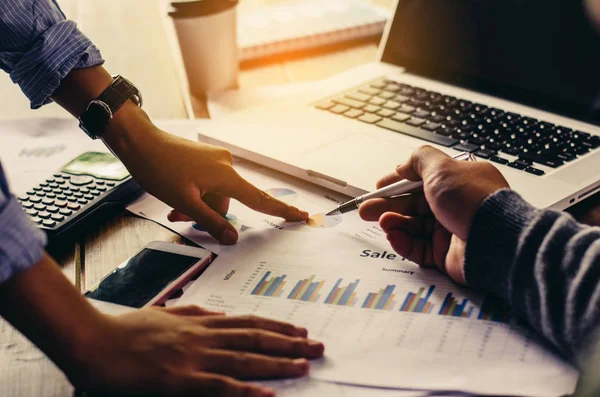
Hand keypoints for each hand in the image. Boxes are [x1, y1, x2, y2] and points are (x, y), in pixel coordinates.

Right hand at [71, 306, 323, 395]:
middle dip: (289, 343)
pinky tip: (268, 394)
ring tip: (304, 366)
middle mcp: (204, 335)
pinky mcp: (181, 379)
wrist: (95, 341)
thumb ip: (193, 312)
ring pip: (245, 359)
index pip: (248, 322)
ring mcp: (194, 356)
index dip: (277, 326)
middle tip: (318, 347)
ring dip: (278, 363)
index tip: (299, 330)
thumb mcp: (165, 313)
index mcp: (200, 321)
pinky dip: (246, 390)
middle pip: (255, 338)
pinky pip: (220, 386)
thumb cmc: (127, 330)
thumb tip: (218, 313)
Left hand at [105, 117, 307, 244]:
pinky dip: (197, 195)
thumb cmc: (160, 169)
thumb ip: (211, 222)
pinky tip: (177, 198)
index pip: (260, 199)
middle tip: (180, 217)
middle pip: (228, 202)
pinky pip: (208, 184)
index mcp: (226, 176)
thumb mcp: (185, 202)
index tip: (302, 216)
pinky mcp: (205, 158)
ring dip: (198, 206)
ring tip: (174, 209)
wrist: (139, 141)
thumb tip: (233, 238)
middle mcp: (226, 165)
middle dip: (209, 214)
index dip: (282, 210)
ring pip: (215, 195)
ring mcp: (216, 160)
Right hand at [359, 146, 508, 283]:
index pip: (421, 180)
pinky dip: (403, 242)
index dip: (397, 183)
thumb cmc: (474, 202)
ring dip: (394, 222)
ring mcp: (450, 230)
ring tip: (382, 222)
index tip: (379, 187)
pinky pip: (417, 248)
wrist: (495, 241)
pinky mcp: (446, 254)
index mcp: (457, 181)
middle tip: (368, 209)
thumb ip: (420, 160)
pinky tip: (394, 236)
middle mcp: (454, 205)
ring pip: (412, 226)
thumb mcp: (442, 168)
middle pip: (412, 204)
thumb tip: (404, 163)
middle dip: (388, 205)